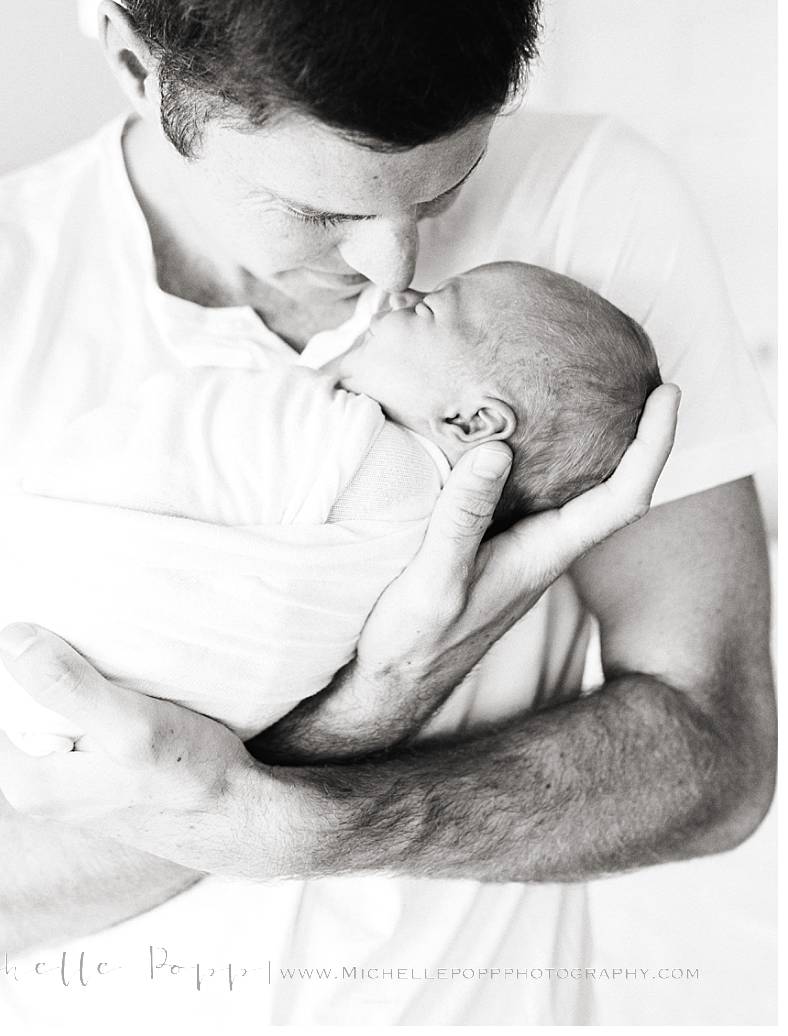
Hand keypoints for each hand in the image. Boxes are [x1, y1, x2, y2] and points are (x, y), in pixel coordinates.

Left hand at [0, 628, 280, 875]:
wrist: (240, 818)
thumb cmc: (191, 776)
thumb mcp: (130, 725)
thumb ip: (66, 686)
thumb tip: (7, 638)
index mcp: (31, 780)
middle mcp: (38, 787)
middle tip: (13, 601)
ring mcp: (65, 784)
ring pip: (24, 715)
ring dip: (27, 669)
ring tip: (47, 619)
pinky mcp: (93, 775)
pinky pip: (57, 722)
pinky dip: (58, 686)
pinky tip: (87, 660)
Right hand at [354, 383, 680, 690]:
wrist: (392, 683)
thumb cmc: (416, 642)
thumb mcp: (437, 579)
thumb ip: (464, 518)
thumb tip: (497, 450)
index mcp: (545, 554)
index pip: (623, 496)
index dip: (653, 444)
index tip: (666, 392)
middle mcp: (545, 546)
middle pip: (615, 485)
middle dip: (639, 432)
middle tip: (642, 376)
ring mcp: (522, 545)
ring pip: (578, 488)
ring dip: (596, 442)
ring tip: (596, 390)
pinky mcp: (495, 543)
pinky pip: (536, 489)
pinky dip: (544, 453)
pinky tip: (520, 430)